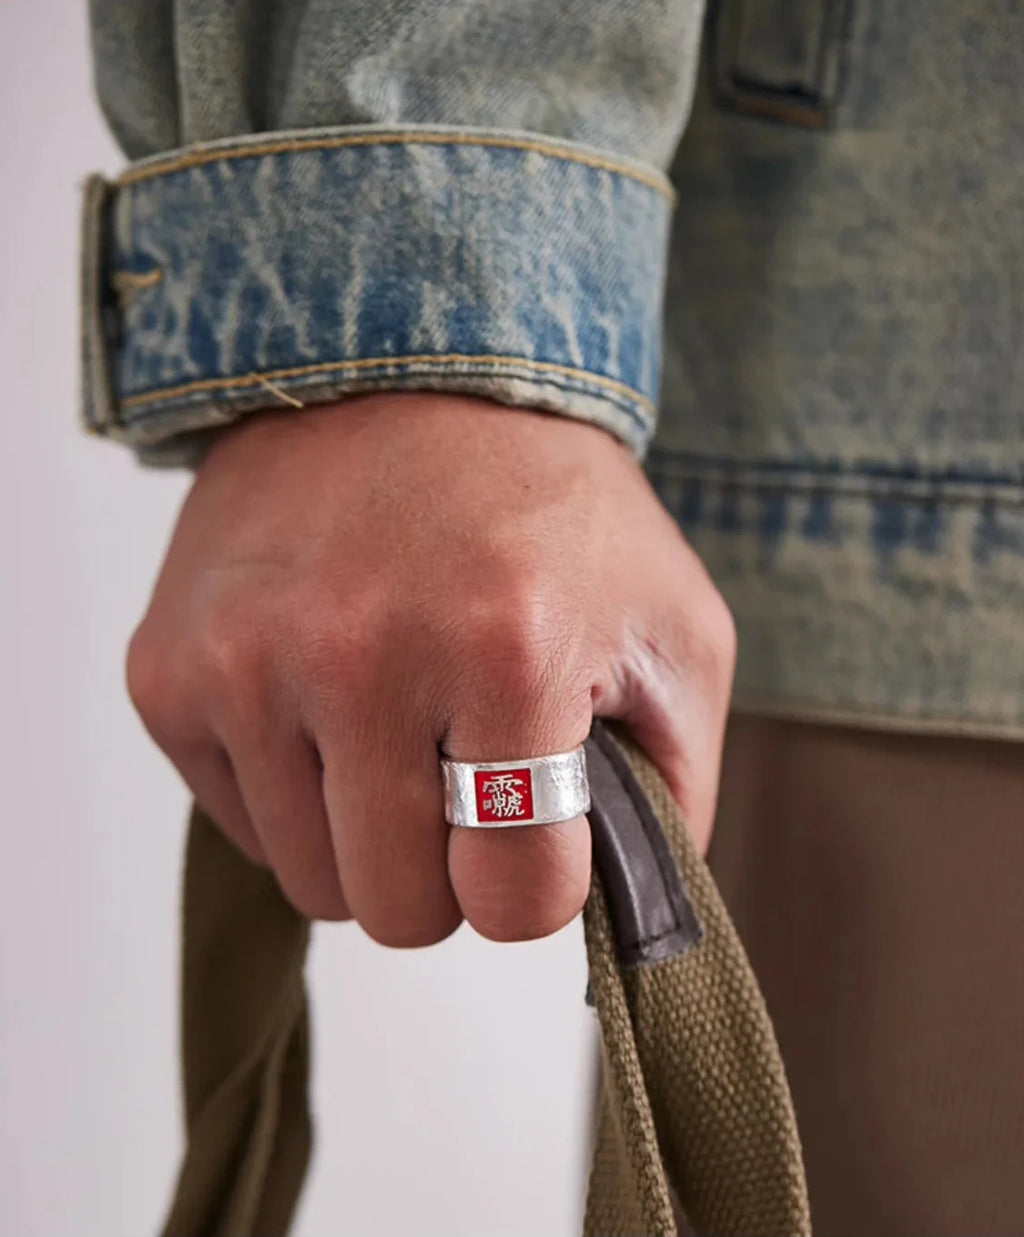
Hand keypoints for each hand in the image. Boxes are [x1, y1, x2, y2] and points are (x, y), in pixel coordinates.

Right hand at [127, 394, 734, 944]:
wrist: (404, 376)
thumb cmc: (551, 510)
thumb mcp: (676, 629)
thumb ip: (678, 788)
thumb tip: (630, 915)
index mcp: (507, 652)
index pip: (513, 902)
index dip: (536, 880)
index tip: (536, 820)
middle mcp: (359, 658)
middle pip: (399, 914)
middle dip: (446, 870)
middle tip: (464, 773)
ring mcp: (246, 663)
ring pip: (312, 883)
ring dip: (367, 830)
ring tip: (397, 722)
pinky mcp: (168, 671)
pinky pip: (241, 825)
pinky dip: (295, 789)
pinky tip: (328, 699)